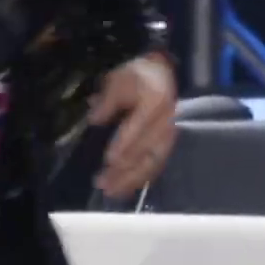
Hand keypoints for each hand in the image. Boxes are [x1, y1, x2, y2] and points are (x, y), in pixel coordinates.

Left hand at [88, 54, 178, 199]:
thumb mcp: (119, 78)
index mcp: (156, 102)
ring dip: (132, 179)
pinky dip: (141, 178)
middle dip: (126, 170)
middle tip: (104, 183)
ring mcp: (170, 135)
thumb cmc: (138, 75)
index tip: (109, 160)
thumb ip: (107, 100)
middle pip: (147, 151)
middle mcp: (167, 122)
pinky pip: (156, 164)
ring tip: (111, 191)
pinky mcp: (168, 144)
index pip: (139, 128)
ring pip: (152, 162)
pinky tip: (126, 188)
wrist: (163, 73)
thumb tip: (94, 119)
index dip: (124, 145)